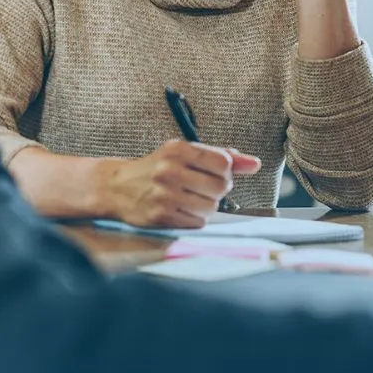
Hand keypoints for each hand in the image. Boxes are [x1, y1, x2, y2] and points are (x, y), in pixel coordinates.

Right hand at [101, 140, 260, 228]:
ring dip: (206, 206)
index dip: (225, 171)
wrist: (117, 187)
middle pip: (221, 187)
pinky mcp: (161, 217)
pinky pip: (197, 222)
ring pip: (211, 207)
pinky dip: (194, 218)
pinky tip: (181, 210)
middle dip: (217, 189)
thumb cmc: (157, 168)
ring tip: (190, 199)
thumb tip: (254, 164)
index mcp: (178, 149)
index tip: (215, 172)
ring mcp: (165, 195)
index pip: (223, 163)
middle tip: (200, 187)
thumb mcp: (185, 154)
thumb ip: (221, 156)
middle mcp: (170, 171)